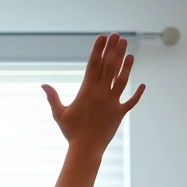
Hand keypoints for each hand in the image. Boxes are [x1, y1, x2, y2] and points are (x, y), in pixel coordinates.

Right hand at [42, 34, 145, 154]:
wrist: (86, 149)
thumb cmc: (71, 132)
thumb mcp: (59, 114)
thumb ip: (53, 98)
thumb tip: (43, 85)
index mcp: (87, 91)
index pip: (94, 65)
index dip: (98, 50)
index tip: (103, 37)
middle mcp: (101, 93)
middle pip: (109, 67)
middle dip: (113, 50)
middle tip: (118, 36)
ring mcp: (112, 102)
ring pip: (121, 79)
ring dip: (126, 65)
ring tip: (129, 52)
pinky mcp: (119, 113)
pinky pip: (131, 102)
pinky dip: (137, 94)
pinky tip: (142, 84)